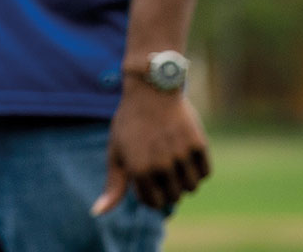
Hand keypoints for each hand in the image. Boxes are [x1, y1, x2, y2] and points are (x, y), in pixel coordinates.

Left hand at [93, 84, 210, 214]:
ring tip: (173, 164)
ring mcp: (182, 154)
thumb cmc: (129, 123)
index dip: (150, 195)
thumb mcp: (116, 152)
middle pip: (174, 197)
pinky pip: (205, 173)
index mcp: (139, 169)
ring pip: (192, 187)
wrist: (151, 90)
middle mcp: (162, 164)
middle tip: (160, 168)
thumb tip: (97, 213)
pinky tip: (186, 156)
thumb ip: (113, 185)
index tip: (146, 180)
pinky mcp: (199, 144)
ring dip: (184, 181)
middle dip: (167, 189)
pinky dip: (198, 170)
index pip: (153, 203)